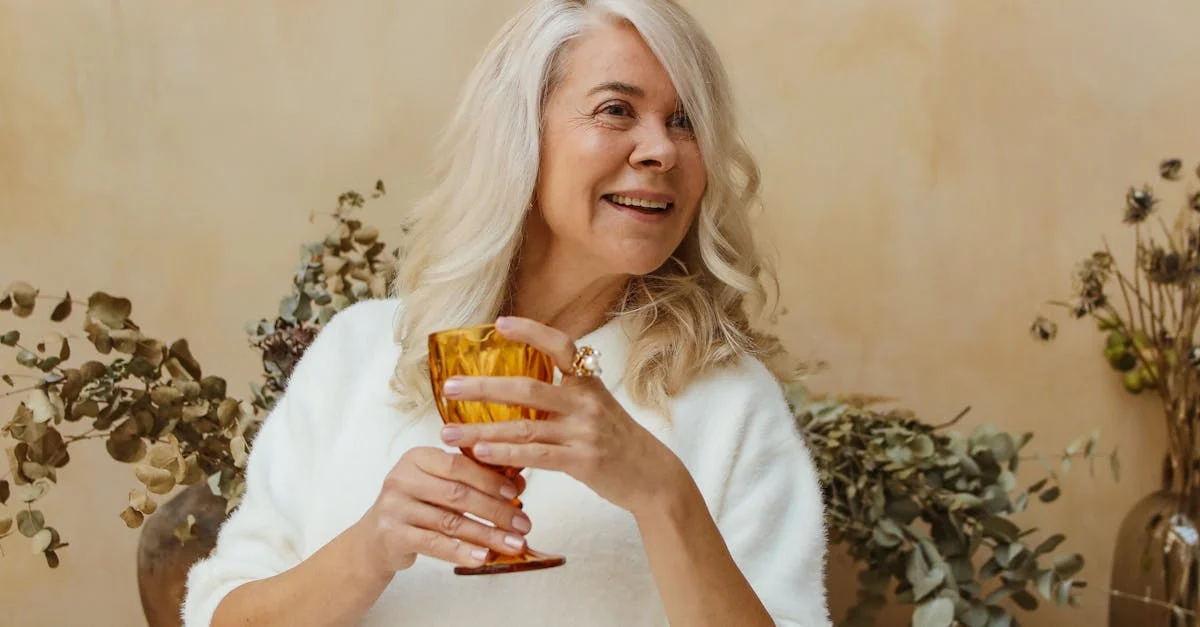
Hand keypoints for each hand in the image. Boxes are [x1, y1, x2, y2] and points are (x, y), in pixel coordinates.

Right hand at [354, 446, 531, 574]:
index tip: (515, 493)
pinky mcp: (392, 535)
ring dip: (487, 534)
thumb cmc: (417, 507)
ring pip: (450, 521)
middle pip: (458, 493)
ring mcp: (395, 507)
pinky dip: (462, 551)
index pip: (458, 464)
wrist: (375, 539)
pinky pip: (434, 544)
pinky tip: (483, 556)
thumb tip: (519, 484)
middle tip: (523, 524)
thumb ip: (474, 482)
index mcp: (417, 458)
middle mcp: (402, 478)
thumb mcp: (441, 487)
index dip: (489, 478)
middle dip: (496, 510)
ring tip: (513, 543)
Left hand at [438, 316, 685, 516]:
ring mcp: (585, 432)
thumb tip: (513, 391)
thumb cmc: (618, 441)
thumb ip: (563, 396)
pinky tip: (480, 454)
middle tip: (449, 386)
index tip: (498, 325)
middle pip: (526, 389)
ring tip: (449, 432)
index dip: (530, 332)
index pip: (559, 346)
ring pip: (523, 427)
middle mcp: (586, 402)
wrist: (652, 475)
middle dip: (483, 387)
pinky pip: (536, 456)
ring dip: (481, 430)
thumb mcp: (596, 407)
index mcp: (588, 383)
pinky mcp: (583, 461)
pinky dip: (505, 454)